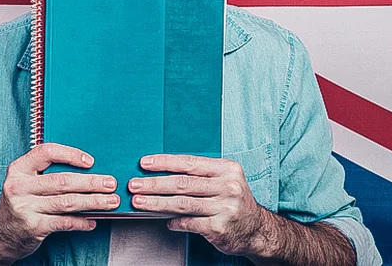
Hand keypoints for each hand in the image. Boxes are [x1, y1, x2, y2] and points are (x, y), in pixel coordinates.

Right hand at [0, 143, 119, 262]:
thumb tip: (87, 168)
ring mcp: (25, 208)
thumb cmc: (21, 202)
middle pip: (62, 181)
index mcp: (18, 169)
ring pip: (67, 202)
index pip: (46, 153)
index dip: (70, 154)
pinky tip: (93, 220)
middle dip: (91, 182)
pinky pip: (64, 223)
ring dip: (93, 202)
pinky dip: (82, 222)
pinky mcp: (33, 227)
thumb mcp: (25, 181)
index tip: (90, 161)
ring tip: (110, 201)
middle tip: (110, 183)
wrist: (0, 235)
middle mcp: (19, 187)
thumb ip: (46, 172)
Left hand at [128, 154, 263, 256]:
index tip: (144, 163)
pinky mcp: (220, 228)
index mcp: (226, 169)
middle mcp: (227, 187)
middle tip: (134, 185)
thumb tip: (162, 173)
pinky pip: (189, 223)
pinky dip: (174, 222)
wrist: (257, 229)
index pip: (189, 163)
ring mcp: (224, 208)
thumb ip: (199, 175)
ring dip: (156, 203)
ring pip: (182, 203)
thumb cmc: (233, 201)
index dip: (164, 162)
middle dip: (154, 184)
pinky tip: (165, 221)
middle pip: (183, 183)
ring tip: (139, 202)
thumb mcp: (224, 180)